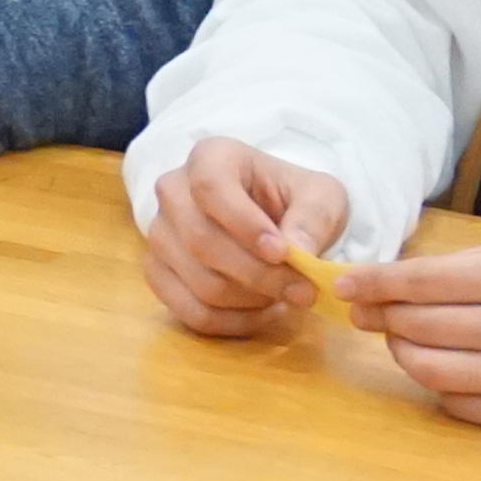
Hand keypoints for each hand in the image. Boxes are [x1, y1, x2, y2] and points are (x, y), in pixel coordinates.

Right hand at [137, 137, 341, 334]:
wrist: (274, 218)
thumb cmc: (295, 201)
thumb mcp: (322, 198)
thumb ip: (313, 219)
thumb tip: (297, 251)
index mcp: (211, 157)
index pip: (210, 188)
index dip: (243, 224)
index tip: (283, 253)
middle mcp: (173, 190)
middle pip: (201, 241)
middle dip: (258, 274)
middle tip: (303, 290)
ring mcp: (159, 233)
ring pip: (199, 281)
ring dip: (251, 300)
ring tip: (285, 295)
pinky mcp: (157, 271)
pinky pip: (189, 311)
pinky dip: (233, 323)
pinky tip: (263, 313)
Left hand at [339, 236, 480, 436]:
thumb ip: (464, 266)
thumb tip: (392, 281)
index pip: (416, 281)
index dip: (370, 284)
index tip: (343, 285)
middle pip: (412, 325)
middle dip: (381, 317)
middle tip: (369, 313)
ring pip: (425, 368)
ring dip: (404, 352)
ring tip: (405, 339)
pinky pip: (456, 404)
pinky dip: (441, 385)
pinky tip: (450, 368)